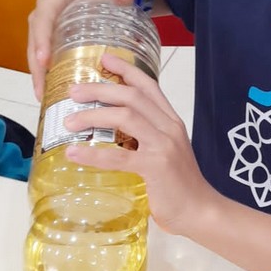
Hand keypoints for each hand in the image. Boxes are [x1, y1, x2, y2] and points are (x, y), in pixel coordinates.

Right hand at [27, 0, 133, 100]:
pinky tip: (50, 94)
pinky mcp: (52, 41)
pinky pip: (45, 59)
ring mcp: (47, 30)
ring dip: (38, 76)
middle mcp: (44, 16)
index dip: (41, 41)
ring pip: (36, 54)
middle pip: (34, 43)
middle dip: (36, 67)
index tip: (44, 61)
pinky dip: (46, 75)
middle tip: (41, 90)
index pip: (42, 20)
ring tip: (43, 98)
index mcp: (53, 1)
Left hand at [63, 53, 217, 235]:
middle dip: (100, 89)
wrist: (199, 211)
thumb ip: (148, 139)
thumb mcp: (167, 153)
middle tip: (74, 92)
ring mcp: (163, 146)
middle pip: (132, 96)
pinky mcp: (155, 167)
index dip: (126, 70)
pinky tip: (74, 153)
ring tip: (70, 122)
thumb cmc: (180, 186)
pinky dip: (92, 153)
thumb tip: (115, 135)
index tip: (104, 59)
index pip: (149, 87)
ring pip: (125, 117)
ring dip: (93, 115)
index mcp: (172, 122)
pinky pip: (118, 156)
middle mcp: (169, 128)